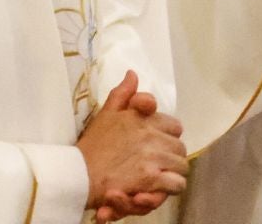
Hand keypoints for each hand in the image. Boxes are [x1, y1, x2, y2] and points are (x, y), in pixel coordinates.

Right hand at [77, 72, 187, 220]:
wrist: (80, 174)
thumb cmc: (93, 145)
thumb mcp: (105, 113)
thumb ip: (122, 94)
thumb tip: (133, 74)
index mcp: (139, 118)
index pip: (174, 125)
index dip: (167, 135)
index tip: (156, 142)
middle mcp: (149, 135)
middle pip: (180, 146)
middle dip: (171, 155)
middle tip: (157, 162)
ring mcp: (152, 157)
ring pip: (181, 165)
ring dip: (172, 171)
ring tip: (159, 175)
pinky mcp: (151, 178)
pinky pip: (177, 183)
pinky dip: (171, 186)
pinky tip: (159, 187)